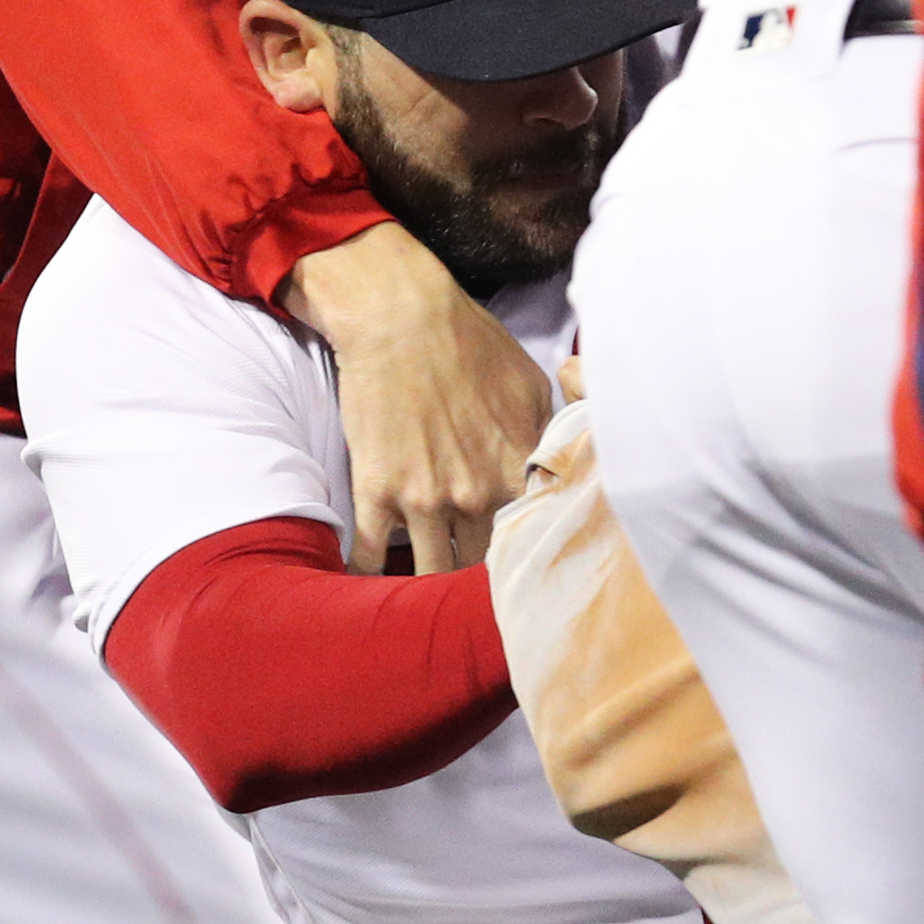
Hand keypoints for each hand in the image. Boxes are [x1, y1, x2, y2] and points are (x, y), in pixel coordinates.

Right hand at [278, 222, 555, 573]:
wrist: (401, 319)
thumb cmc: (469, 343)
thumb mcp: (530, 385)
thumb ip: (545, 435)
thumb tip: (556, 465)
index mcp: (519, 467)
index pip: (537, 535)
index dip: (534, 556)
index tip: (532, 571)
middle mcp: (476, 492)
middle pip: (487, 566)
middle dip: (486, 585)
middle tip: (483, 599)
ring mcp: (424, 498)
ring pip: (433, 574)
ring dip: (430, 590)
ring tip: (429, 605)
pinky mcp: (375, 492)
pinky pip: (368, 557)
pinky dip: (369, 576)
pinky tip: (373, 588)